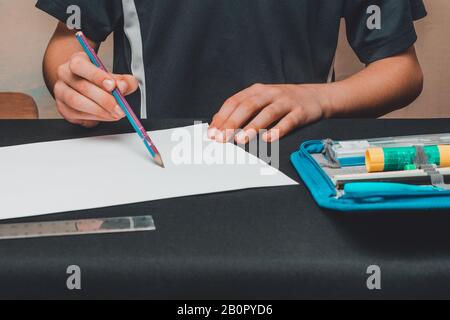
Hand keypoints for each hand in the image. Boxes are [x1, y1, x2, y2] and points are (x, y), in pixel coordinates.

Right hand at [54, 52, 138, 127]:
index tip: (113, 86)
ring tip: (114, 114)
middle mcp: (65, 74)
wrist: (90, 91)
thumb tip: (122, 86)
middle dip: (104, 99)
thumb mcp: (117, 78)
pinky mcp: (62, 107)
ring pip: (76, 102)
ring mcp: (61, 91)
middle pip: (81, 86)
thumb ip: (124, 81)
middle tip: (119, 108)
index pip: (80, 65)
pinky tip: (106, 116)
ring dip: (99, 110)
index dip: (97, 76)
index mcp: (77, 60)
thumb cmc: (102, 82)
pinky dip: (94, 117)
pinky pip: (76, 114)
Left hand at [209, 84, 329, 142]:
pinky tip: (268, 139)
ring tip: (241, 140)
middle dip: (233, 123)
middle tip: (222, 138)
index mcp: (257, 90)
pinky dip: (278, 130)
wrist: (316, 96)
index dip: (222, 116)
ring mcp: (286, 102)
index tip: (212, 132)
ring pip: (267, 113)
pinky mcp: (300, 112)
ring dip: (252, 127)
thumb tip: (217, 122)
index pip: (235, 101)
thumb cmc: (283, 101)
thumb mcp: (262, 100)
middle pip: (248, 106)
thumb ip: (241, 109)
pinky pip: (288, 121)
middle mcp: (270, 93)